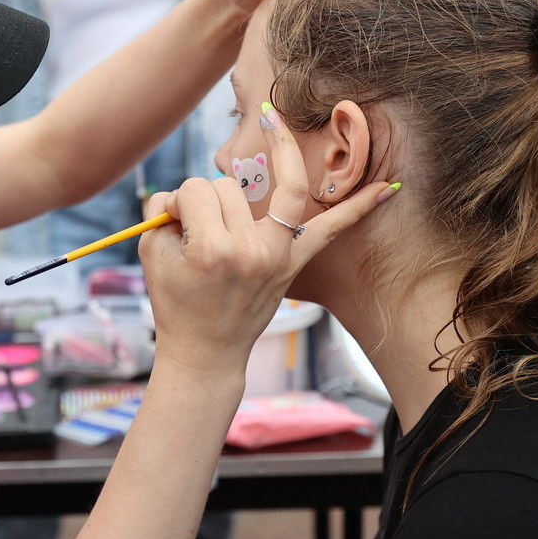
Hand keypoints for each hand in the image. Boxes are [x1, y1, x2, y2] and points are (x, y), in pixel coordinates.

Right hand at [138, 105, 397, 376]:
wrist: (205, 352)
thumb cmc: (175, 301)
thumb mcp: (151, 253)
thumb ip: (161, 207)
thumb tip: (188, 189)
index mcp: (211, 249)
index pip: (197, 190)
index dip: (178, 203)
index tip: (173, 227)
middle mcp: (250, 250)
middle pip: (227, 186)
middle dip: (204, 202)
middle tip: (194, 235)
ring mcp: (278, 257)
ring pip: (265, 191)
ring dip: (240, 197)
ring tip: (230, 210)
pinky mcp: (294, 265)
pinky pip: (331, 230)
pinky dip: (359, 208)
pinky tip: (386, 188)